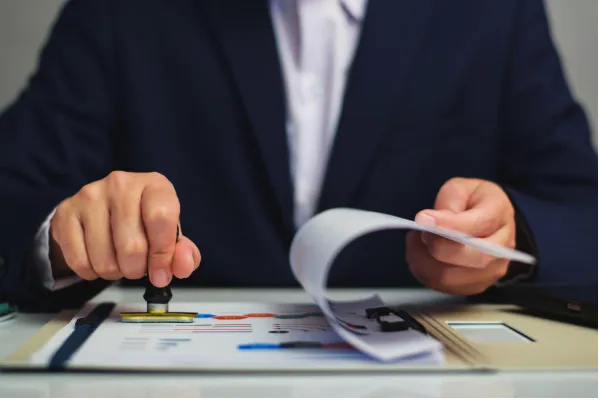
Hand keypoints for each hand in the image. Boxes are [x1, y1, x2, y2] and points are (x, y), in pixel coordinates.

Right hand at [50, 171, 200, 286]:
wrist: (102, 211)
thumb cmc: (145, 223)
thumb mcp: (171, 235)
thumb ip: (184, 254)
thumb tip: (183, 267)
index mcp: (155, 185)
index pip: (161, 218)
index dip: (162, 254)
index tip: (161, 274)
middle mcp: (121, 183)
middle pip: (132, 246)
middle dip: (137, 269)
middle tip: (137, 268)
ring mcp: (90, 195)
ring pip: (104, 258)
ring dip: (114, 273)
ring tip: (118, 262)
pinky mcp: (66, 212)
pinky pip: (79, 261)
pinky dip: (91, 272)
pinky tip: (97, 259)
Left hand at [406, 177, 515, 294]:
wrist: (487, 219)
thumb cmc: (471, 202)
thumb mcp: (460, 188)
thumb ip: (449, 202)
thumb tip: (432, 222)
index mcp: (500, 214)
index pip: (479, 224)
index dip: (449, 224)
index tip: (422, 219)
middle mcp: (503, 247)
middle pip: (471, 257)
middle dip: (437, 246)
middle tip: (419, 233)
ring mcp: (491, 270)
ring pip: (452, 276)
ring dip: (425, 261)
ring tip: (416, 242)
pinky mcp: (475, 285)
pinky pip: (444, 286)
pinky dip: (424, 272)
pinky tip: (420, 255)